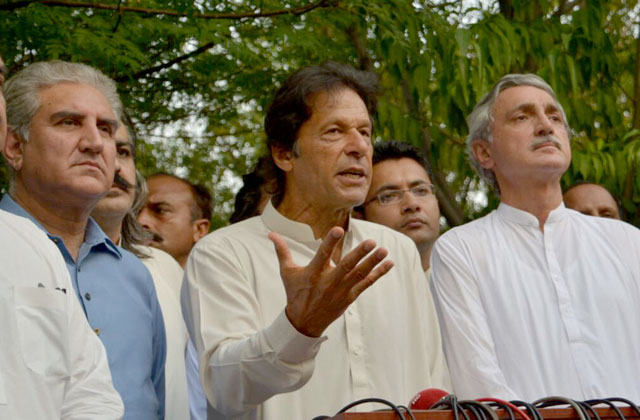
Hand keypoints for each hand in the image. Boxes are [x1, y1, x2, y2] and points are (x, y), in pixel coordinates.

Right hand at [269, 227, 393, 336]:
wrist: (303, 323)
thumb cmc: (295, 293)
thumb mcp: (287, 272)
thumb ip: (282, 251)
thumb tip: (271, 234)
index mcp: (313, 273)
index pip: (322, 255)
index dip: (330, 242)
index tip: (339, 230)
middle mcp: (328, 282)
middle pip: (346, 266)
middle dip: (359, 254)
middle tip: (371, 242)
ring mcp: (341, 291)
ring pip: (359, 274)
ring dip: (373, 262)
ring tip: (384, 250)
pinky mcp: (350, 297)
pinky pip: (366, 284)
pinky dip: (378, 274)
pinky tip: (388, 263)